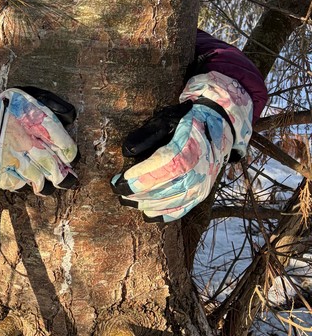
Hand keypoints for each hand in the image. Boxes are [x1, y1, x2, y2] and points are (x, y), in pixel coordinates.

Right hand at [0, 85, 78, 193]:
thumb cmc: (4, 108)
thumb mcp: (27, 100)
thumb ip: (50, 108)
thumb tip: (71, 117)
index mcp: (34, 123)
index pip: (63, 144)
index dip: (70, 154)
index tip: (69, 158)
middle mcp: (23, 141)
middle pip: (52, 165)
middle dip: (63, 176)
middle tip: (68, 180)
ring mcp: (9, 157)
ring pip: (36, 179)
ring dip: (44, 184)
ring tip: (46, 183)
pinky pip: (16, 183)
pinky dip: (21, 182)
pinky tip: (21, 176)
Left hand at [110, 71, 252, 222]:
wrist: (218, 128)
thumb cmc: (186, 123)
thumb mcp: (166, 120)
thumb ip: (147, 134)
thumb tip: (127, 151)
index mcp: (190, 147)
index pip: (163, 166)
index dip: (140, 176)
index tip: (120, 179)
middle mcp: (199, 170)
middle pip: (165, 187)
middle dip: (137, 192)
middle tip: (118, 190)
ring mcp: (202, 185)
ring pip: (170, 201)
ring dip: (145, 203)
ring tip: (126, 200)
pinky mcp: (201, 195)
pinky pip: (181, 210)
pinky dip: (162, 214)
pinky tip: (146, 212)